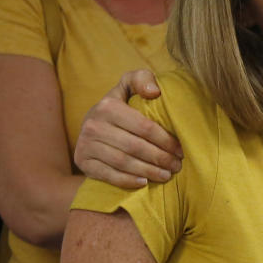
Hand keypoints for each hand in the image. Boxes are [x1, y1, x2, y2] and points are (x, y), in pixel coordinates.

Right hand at [74, 70, 181, 188]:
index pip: (144, 127)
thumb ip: (142, 79)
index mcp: (108, 106)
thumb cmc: (121, 105)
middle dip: (160, 158)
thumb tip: (155, 92)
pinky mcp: (82, 162)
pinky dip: (128, 180)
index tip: (180, 149)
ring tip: (167, 175)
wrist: (92, 123)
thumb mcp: (129, 85)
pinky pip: (108, 175)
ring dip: (149, 171)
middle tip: (177, 165)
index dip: (166, 140)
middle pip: (135, 147)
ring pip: (123, 162)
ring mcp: (85, 145)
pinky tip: (144, 182)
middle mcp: (93, 125)